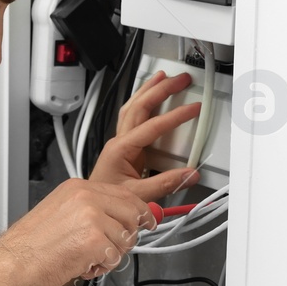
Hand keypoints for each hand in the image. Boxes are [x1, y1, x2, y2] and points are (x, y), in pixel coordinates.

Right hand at [0, 178, 153, 285]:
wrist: (11, 263)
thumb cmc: (30, 245)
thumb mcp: (60, 212)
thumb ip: (91, 210)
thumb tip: (119, 219)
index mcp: (78, 188)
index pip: (124, 193)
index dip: (140, 210)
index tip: (148, 220)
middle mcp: (87, 198)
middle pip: (132, 214)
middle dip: (127, 236)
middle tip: (109, 249)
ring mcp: (92, 217)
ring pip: (125, 239)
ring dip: (110, 255)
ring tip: (84, 258)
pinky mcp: (94, 240)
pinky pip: (115, 258)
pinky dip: (101, 267)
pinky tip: (81, 265)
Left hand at [89, 69, 202, 200]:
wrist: (94, 206)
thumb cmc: (106, 200)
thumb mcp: (138, 195)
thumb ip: (165, 184)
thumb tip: (189, 174)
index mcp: (121, 149)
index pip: (153, 126)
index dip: (175, 116)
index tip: (192, 108)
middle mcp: (119, 141)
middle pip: (139, 106)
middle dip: (160, 89)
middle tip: (180, 79)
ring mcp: (120, 143)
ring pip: (133, 107)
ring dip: (148, 90)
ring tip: (162, 78)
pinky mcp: (124, 148)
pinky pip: (133, 118)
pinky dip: (143, 103)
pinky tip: (150, 98)